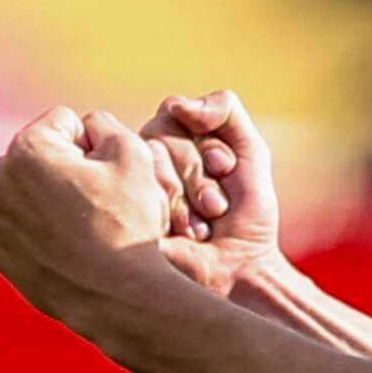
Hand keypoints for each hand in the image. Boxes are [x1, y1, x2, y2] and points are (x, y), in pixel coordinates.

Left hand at [0, 104, 191, 312]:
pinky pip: (12, 220)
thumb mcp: (133, 154)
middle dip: (61, 168)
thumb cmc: (127, 223)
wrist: (116, 297)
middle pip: (37, 154)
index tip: (104, 179)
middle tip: (91, 204)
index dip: (92, 146)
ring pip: (22, 187)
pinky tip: (58, 244)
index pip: (63, 124)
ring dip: (44, 196)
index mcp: (26, 149)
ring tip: (77, 226)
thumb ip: (103, 124)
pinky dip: (31, 226)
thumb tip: (84, 126)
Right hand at [145, 90, 282, 273]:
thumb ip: (224, 110)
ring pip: (146, 163)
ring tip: (204, 226)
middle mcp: (144, 160)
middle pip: (159, 138)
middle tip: (217, 207)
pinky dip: (173, 215)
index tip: (229, 171)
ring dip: (188, 198)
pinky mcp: (122, 217)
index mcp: (170, 139)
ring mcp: (130, 188)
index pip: (175, 114)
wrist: (240, 269)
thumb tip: (178, 104)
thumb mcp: (249, 152)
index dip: (208, 144)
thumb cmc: (245, 214)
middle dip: (198, 174)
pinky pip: (138, 194)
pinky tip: (187, 237)